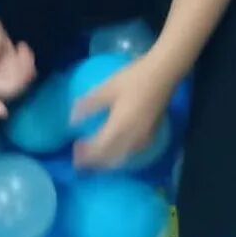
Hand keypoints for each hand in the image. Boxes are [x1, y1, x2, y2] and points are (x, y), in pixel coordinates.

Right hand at [0, 1, 35, 118]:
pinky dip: (25, 62)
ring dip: (23, 69)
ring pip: (13, 82)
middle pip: (1, 90)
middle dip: (16, 78)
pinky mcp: (2, 62)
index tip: (3, 111)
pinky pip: (18, 71)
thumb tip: (1, 47)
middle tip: (24, 56)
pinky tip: (23, 48)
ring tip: (24, 49)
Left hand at [71, 55, 174, 169]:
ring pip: (122, 159)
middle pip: (109, 161)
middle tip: (81, 157)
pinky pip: (133, 154)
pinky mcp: (152, 136)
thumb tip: (72, 120)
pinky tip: (116, 149)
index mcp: (119, 128)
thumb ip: (89, 105)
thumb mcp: (107, 89)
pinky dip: (120, 157)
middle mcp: (132, 139)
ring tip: (95, 155)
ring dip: (107, 162)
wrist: (163, 74)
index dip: (84, 155)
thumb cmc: (133, 79)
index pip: (98, 151)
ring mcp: (144, 139)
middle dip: (94, 162)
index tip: (74, 150)